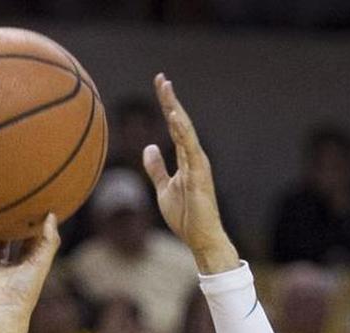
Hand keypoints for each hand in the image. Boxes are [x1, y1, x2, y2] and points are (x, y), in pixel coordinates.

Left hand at [141, 74, 236, 271]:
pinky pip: (189, 149)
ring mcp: (198, 163)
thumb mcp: (163, 188)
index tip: (160, 84)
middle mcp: (194, 155)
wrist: (200, 237)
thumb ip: (156, 168)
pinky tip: (173, 117)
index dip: (167, 105)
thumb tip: (149, 147)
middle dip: (170, 100)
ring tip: (166, 89)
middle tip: (161, 78)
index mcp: (186, 157)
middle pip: (180, 122)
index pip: (175, 126)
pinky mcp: (199, 174)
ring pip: (185, 130)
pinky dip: (182, 133)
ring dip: (175, 109)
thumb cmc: (185, 215)